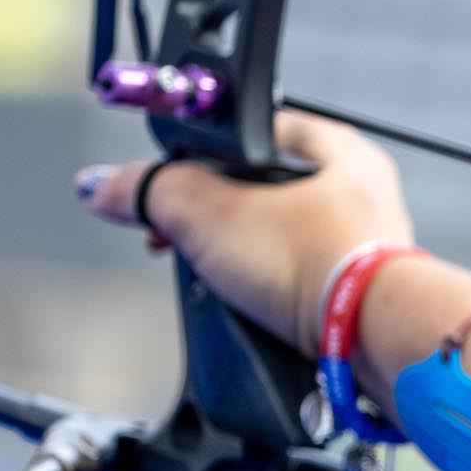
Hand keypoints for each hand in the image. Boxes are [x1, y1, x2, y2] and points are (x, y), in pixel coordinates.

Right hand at [77, 110, 414, 349]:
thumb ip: (149, 191)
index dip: (200, 158)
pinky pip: (300, 283)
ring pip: (280, 242)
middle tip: (185, 241)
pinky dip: (271, 294)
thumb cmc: (313, 262)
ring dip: (240, 260)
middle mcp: (360, 192)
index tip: (168, 187)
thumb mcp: (207, 212)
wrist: (368, 338)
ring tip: (219, 280)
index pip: (250, 133)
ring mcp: (366, 245)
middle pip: (263, 192)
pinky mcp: (362, 294)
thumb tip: (102, 186)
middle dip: (215, 219)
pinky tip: (254, 309)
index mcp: (337, 149)